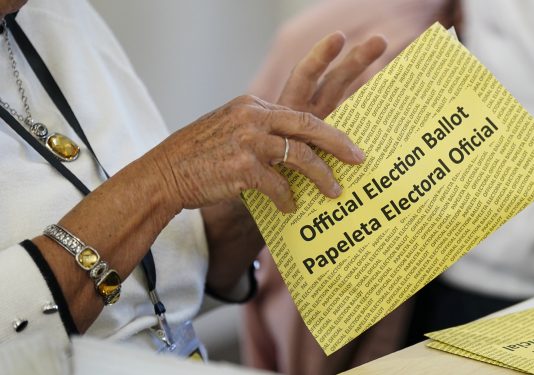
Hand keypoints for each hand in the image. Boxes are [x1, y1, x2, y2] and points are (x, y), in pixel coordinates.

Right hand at [200, 32, 386, 295]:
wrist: (162, 175)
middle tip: (358, 159)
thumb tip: (297, 150)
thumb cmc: (197, 158)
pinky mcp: (242, 168)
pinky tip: (289, 207)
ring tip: (333, 192)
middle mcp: (252, 117)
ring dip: (321, 177)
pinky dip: (287, 198)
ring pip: (300, 157)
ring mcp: (248, 141)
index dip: (328, 131)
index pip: (300, 114)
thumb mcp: (229, 130)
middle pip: (309, 126)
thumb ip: (260, 132)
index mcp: (252, 105)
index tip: (348, 144)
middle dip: (339, 144)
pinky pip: (279, 185)